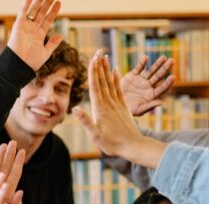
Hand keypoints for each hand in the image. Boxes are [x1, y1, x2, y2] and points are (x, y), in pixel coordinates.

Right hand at [8, 0, 63, 70]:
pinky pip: (22, 12)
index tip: (59, 3)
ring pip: (33, 11)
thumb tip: (61, 36)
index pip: (47, 20)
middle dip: (47, 4)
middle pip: (41, 13)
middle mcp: (32, 29)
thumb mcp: (45, 53)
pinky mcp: (18, 25)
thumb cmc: (31, 62)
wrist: (19, 65)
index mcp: (39, 35)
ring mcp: (25, 26)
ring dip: (39, 1)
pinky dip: (26, 4)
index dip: (53, 12)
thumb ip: (53, 44)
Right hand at [73, 53, 166, 167]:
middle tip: (97, 52)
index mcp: (100, 109)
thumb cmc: (112, 144)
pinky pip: (119, 89)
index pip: (95, 86)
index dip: (93, 72)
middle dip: (99, 66)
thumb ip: (86, 121)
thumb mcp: (95, 135)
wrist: (133, 146)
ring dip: (106, 69)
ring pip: (111, 82)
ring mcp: (117, 104)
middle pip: (102, 81)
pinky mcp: (123, 107)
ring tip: (104, 57)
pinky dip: (117, 79)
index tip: (92, 59)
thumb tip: (75, 109)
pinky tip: (116, 70)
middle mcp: (109, 103)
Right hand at [117, 49, 174, 115]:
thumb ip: (149, 106)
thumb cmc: (127, 110)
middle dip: (165, 69)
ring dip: (157, 64)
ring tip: (164, 57)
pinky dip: (142, 63)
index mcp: (151, 95)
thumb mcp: (138, 110)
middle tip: (172, 61)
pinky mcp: (133, 76)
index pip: (162, 88)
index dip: (168, 83)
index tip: (173, 77)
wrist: (114, 104)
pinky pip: (139, 68)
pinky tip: (146, 58)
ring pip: (151, 71)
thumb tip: (161, 103)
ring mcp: (141, 80)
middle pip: (159, 76)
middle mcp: (148, 87)